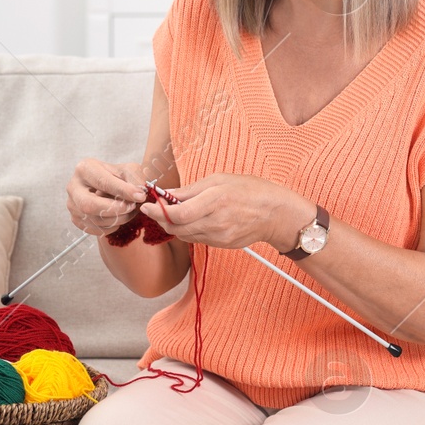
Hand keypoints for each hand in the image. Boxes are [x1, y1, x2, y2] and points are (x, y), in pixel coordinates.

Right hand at [67, 159, 149, 236]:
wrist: (107, 186)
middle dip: (114, 209)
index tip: (140, 196)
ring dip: (117, 219)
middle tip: (132, 207)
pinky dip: (111, 227)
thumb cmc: (117, 176)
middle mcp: (73, 187)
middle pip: (89, 205)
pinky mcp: (76, 219)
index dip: (123, 191)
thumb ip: (134, 179)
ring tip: (130, 212)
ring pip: (94, 219)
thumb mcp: (128, 170)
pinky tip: (120, 218)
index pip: (102, 182)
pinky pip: (95, 229)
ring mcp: (72, 205)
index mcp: (85, 169)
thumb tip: (139, 194)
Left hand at [141, 173, 314, 251]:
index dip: (158, 212)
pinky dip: (188, 230)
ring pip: (184, 235)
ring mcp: (219, 237)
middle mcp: (215, 222)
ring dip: (173, 225)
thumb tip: (166, 195)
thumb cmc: (250, 190)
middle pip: (176, 227)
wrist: (276, 214)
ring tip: (172, 212)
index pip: (178, 213)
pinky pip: (197, 239)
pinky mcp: (221, 245)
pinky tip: (192, 219)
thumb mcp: (219, 180)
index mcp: (215, 201)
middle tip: (154, 208)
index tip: (147, 205)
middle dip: (161, 219)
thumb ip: (191, 190)